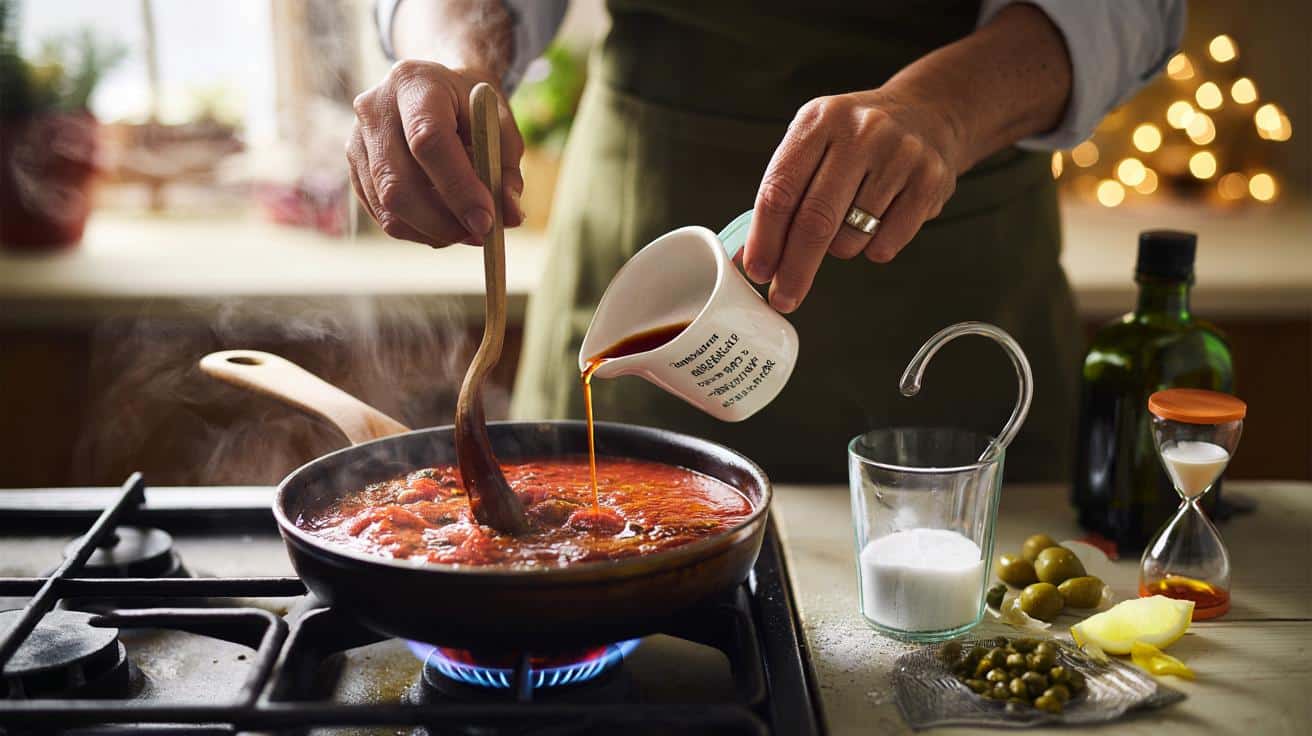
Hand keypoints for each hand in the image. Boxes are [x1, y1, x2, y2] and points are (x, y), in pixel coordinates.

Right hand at [346, 60, 524, 246]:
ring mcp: (357, 139)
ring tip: (467, 231)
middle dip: (442, 221)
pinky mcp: (354, 167)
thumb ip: (506, 170)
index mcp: (415, 83)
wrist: (438, 90)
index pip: (428, 141)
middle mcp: (375, 108)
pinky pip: (381, 214)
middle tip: (480, 236)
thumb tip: (508, 217)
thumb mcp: (500, 127)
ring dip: (432, 231)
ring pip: (387, 205)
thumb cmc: (473, 109)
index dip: (458, 187)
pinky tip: (444, 224)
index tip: (487, 220)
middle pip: (397, 181)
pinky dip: (417, 230)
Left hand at [742, 89, 962, 311]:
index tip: (757, 271)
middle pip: (815, 221)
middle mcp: (860, 133)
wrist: (927, 113)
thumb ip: (784, 192)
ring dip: (840, 248)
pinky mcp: (929, 182)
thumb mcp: (814, 142)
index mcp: (819, 120)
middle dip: (795, 269)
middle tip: (784, 296)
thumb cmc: (859, 137)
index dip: (765, 239)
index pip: (780, 191)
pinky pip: (886, 244)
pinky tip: (880, 219)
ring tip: (852, 218)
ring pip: (850, 238)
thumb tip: (754, 253)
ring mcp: (899, 156)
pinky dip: (873, 247)